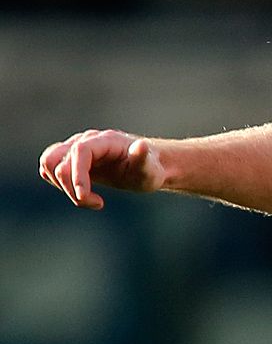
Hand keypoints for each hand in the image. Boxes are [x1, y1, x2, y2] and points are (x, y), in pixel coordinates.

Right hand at [38, 130, 164, 209]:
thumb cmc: (150, 169)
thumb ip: (143, 159)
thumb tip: (140, 146)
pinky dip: (61, 185)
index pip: (79, 151)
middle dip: (70, 187)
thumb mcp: (151, 169)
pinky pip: (51, 170)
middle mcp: (86, 141)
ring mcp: (75, 149)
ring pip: (49, 164)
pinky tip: (84, 195)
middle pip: (57, 160)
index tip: (83, 196)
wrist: (146, 167)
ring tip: (89, 199)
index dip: (76, 174)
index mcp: (105, 141)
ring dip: (62, 187)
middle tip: (96, 203)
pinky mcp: (70, 160)